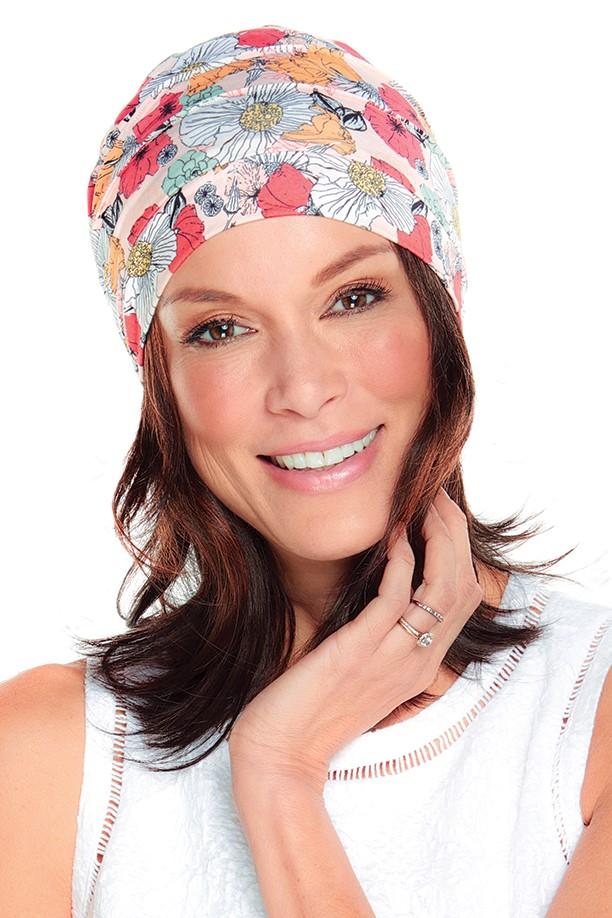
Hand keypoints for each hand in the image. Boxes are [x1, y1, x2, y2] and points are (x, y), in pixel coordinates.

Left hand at [228, 487, 483, 795]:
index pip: (466, 597)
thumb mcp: (360, 667)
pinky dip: (400, 560)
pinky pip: (396, 597)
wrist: (282, 753)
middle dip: (455, 533)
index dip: (459, 548)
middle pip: (464, 584)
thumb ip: (377, 632)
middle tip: (433, 497)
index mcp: (423, 664)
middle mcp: (420, 661)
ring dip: (436, 538)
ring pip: (442, 587)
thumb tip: (379, 585)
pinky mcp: (361, 650)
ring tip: (419, 505)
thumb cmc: (312, 706)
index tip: (438, 514)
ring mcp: (395, 657)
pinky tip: (392, 535)